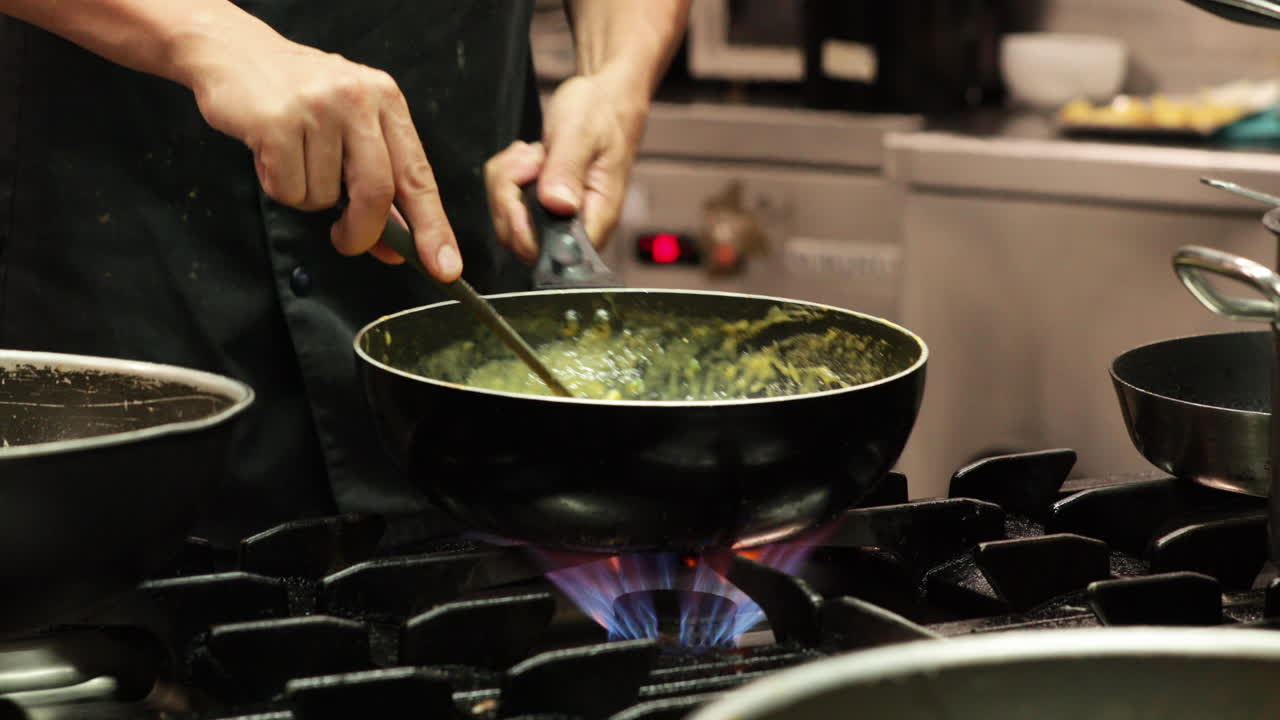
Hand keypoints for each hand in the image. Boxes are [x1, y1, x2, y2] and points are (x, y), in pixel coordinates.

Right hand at [183, 30, 461, 279]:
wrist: (234, 52)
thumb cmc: (300, 99)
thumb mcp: (349, 129)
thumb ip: (377, 184)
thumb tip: (396, 247)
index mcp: (387, 101)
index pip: (418, 176)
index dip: (432, 228)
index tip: (445, 268)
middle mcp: (359, 99)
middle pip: (377, 193)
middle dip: (363, 232)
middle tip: (346, 242)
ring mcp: (318, 107)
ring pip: (324, 198)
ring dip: (306, 196)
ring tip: (292, 158)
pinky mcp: (276, 120)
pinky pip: (287, 189)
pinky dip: (278, 186)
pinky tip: (270, 154)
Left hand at [485, 73, 644, 263]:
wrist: (603, 99)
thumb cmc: (602, 114)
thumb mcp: (582, 134)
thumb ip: (567, 170)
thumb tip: (557, 205)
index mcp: (595, 217)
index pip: (552, 252)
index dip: (525, 228)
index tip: (523, 188)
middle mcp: (574, 225)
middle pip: (518, 238)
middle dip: (510, 194)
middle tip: (532, 160)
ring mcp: (554, 217)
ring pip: (506, 220)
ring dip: (508, 182)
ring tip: (535, 155)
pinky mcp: (539, 206)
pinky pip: (504, 203)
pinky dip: (506, 177)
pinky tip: (529, 159)